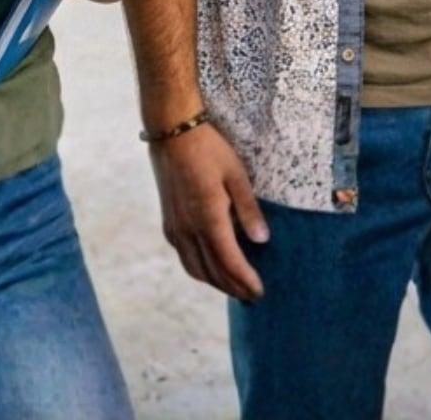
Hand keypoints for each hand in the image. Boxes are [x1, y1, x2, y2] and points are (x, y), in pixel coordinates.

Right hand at [151, 123, 267, 300]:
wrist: (173, 134)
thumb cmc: (209, 150)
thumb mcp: (237, 175)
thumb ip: (249, 210)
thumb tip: (262, 241)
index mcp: (208, 218)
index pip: (229, 261)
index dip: (245, 280)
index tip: (260, 292)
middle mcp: (188, 229)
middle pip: (212, 271)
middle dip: (233, 287)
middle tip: (252, 297)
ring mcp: (176, 229)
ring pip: (195, 269)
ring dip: (215, 283)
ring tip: (234, 289)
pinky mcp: (169, 224)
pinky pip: (185, 258)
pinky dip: (200, 271)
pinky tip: (211, 269)